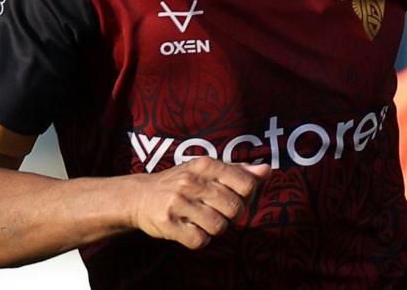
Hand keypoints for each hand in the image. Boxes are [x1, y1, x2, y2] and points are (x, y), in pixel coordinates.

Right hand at [129, 157, 270, 249]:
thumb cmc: (181, 183)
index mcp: (206, 164)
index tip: (234, 198)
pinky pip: (199, 241)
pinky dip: (199, 239)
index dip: (247, 197)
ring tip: (202, 220)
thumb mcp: (207, 170)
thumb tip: (267, 171)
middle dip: (231, 216)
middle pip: (235, 209)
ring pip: (219, 227)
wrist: (139, 196)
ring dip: (214, 229)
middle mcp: (192, 181)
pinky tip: (190, 229)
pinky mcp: (167, 223)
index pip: (247, 184)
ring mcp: (178, 202)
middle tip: (216, 211)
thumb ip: (238, 171)